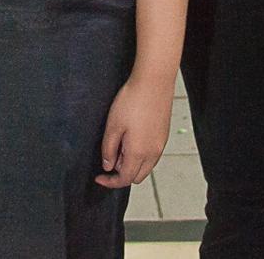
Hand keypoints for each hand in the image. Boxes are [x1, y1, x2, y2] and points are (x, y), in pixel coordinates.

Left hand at [96, 73, 172, 187]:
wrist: (154, 82)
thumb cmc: (132, 101)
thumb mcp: (113, 126)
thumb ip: (108, 150)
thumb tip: (108, 166)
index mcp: (139, 153)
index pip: (124, 179)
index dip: (110, 182)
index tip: (99, 177)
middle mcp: (153, 153)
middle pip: (137, 177)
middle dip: (122, 174)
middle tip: (110, 157)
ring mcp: (161, 145)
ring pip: (146, 167)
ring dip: (132, 165)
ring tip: (120, 145)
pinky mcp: (164, 136)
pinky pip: (152, 156)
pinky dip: (141, 156)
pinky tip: (132, 138)